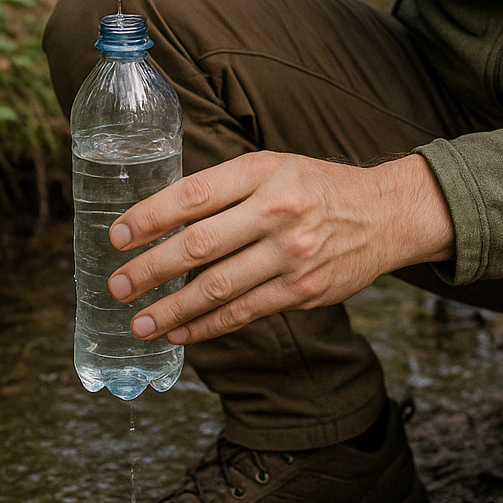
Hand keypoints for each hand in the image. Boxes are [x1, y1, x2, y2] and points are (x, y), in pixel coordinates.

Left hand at [105, 151, 455, 343]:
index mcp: (264, 172)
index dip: (150, 216)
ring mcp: (292, 254)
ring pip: (218, 287)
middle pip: (199, 244)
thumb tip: (162, 219)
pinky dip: (208, 326)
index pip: (194, 194)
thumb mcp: (276, 168)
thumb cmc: (318, 188)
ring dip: (172, 309)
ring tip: (139, 324)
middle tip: (117, 286)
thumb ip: (227, 189)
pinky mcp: (303, 291)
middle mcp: (277, 210)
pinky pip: (244, 312)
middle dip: (150, 269)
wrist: (386, 213)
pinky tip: (181, 334)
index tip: (116, 235)